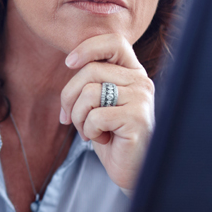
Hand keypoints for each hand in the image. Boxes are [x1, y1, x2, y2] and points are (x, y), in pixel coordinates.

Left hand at [59, 33, 155, 191]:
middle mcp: (141, 81)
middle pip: (89, 71)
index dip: (87, 48)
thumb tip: (69, 62)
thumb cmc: (111, 135)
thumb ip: (90, 81)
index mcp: (132, 73)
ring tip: (90, 131)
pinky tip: (102, 139)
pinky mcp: (137, 118)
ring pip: (89, 93)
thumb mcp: (98, 103)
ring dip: (78, 118)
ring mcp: (141, 99)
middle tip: (71, 119)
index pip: (114, 42)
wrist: (131, 169)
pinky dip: (89, 131)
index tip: (69, 63)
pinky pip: (95, 116)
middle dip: (69, 98)